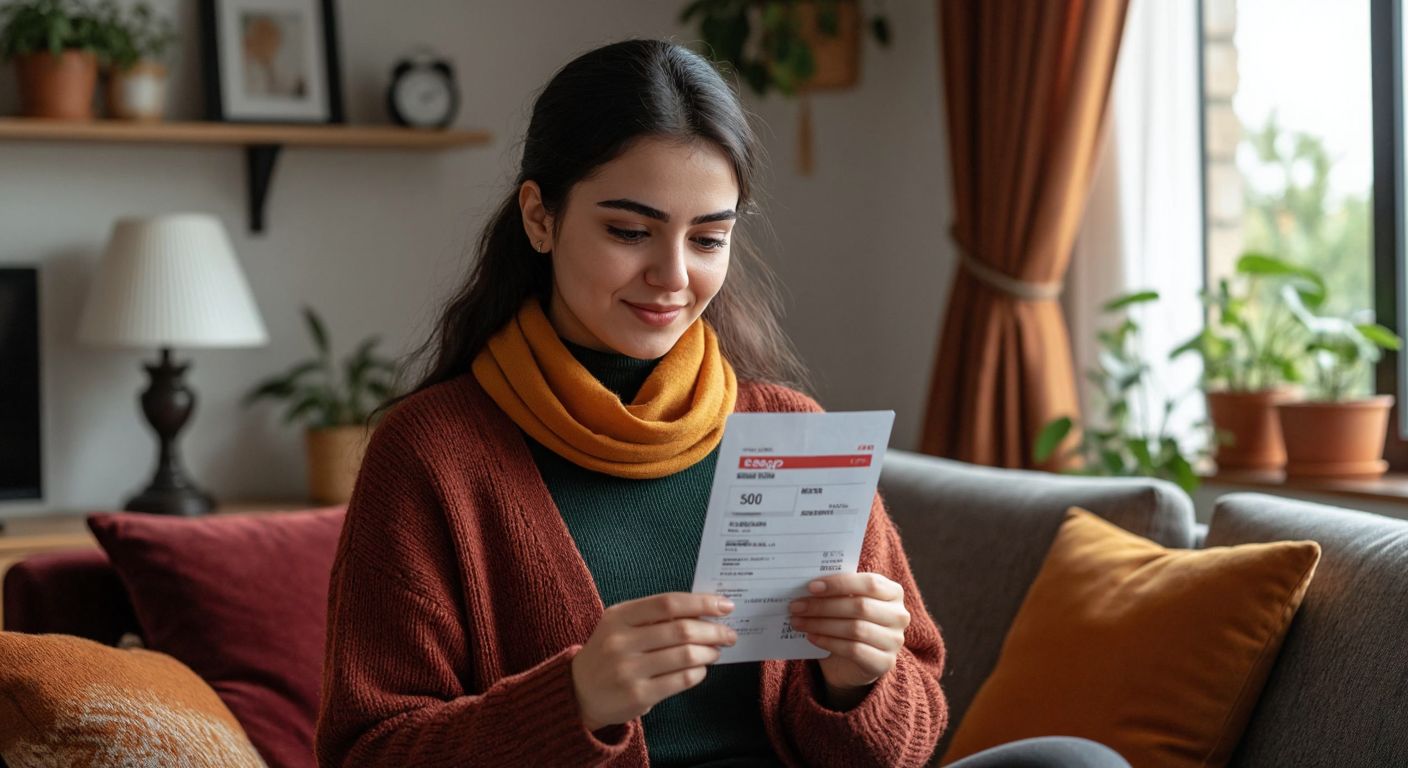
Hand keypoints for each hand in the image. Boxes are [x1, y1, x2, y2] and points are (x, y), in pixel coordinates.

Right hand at [571, 592, 737, 731]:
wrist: (578, 692)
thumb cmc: (610, 652)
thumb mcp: (621, 625)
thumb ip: (655, 617)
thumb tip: (704, 610)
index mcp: (619, 616)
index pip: (668, 603)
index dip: (701, 602)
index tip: (725, 606)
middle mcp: (621, 641)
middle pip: (681, 630)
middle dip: (713, 630)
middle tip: (729, 633)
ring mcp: (628, 670)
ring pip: (685, 656)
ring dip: (709, 652)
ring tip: (716, 651)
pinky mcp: (638, 696)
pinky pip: (681, 680)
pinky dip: (698, 672)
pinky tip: (701, 669)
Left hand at [788, 573, 909, 705]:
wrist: (856, 661)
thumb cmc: (850, 622)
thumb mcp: (847, 602)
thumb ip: (837, 592)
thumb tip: (809, 587)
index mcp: (893, 592)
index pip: (869, 583)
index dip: (840, 584)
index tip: (811, 587)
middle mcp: (899, 615)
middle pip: (860, 607)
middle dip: (823, 606)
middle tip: (796, 606)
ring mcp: (894, 641)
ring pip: (855, 629)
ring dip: (821, 624)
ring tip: (798, 622)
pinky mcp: (884, 662)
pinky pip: (853, 650)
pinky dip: (828, 642)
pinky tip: (811, 637)